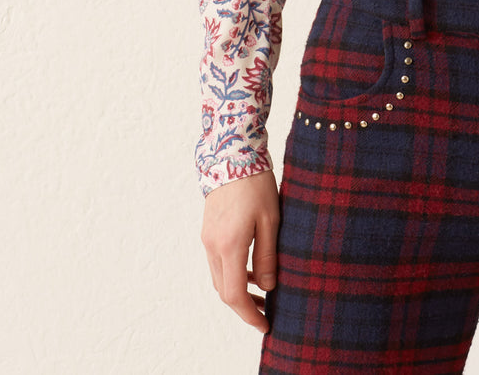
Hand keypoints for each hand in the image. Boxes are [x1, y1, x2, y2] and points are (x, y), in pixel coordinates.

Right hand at [201, 170, 279, 332]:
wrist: (232, 154)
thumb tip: (268, 287)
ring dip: (237, 290)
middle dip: (244, 307)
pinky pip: (217, 262)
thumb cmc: (256, 184)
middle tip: (265, 313)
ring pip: (219, 278)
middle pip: (224, 291)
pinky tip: (250, 270)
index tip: (265, 324)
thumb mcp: (271, 219)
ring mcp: (207, 238)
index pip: (234, 295)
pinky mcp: (208, 230)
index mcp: (230, 245)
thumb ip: (268, 256)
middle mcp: (213, 246)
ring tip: (261, 294)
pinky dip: (232, 273)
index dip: (249, 314)